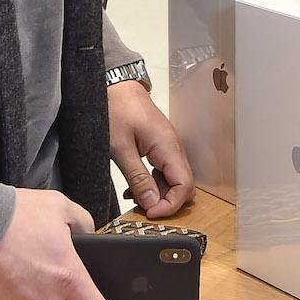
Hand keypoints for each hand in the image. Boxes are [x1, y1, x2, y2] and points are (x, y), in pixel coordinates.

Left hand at [108, 79, 193, 219]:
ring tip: (133, 197)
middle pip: (183, 185)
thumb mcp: (120, 148)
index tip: (150, 213)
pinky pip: (164, 171)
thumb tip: (151, 202)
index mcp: (167, 146)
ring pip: (174, 180)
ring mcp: (168, 146)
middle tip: (142, 208)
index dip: (170, 205)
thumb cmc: (116, 109)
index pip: (184, 185)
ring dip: (158, 193)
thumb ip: (138, 177)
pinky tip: (134, 187)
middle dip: (166, 201)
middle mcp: (173, 147)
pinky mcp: (160, 146)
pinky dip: (153, 183)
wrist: (115, 85)